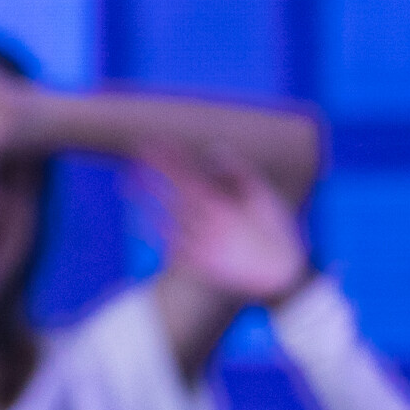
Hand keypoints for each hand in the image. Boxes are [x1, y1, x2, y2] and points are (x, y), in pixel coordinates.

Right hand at [142, 141, 311, 304]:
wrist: (282, 271)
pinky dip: (157, 231)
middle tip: (138, 147)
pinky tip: (142, 220)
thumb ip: (240, 173)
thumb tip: (214, 147)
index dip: (175, 155)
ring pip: (169, 210)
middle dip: (158, 167)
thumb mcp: (263, 197)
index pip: (192, 172)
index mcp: (220, 196)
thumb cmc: (276, 232)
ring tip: (127, 181)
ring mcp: (199, 232)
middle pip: (177, 186)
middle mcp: (205, 212)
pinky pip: (172, 241)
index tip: (156, 138)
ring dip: (147, 195)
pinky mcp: (197, 256)